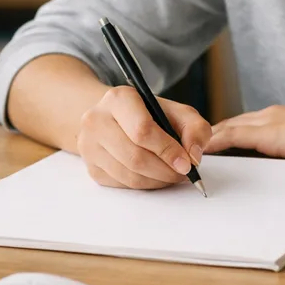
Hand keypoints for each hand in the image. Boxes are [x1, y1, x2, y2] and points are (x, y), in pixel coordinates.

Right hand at [76, 86, 211, 189]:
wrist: (115, 117)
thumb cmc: (149, 114)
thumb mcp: (177, 111)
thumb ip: (195, 128)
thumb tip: (194, 156)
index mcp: (119, 99)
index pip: (142, 130)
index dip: (167, 150)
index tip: (186, 163)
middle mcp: (97, 120)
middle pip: (135, 157)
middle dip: (165, 171)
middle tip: (183, 174)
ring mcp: (89, 146)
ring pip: (129, 175)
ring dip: (157, 181)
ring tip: (172, 175)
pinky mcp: (91, 167)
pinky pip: (122, 185)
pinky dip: (144, 185)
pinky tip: (155, 176)